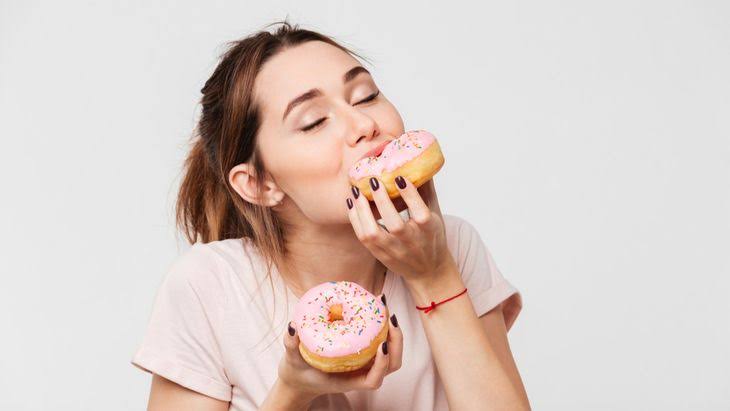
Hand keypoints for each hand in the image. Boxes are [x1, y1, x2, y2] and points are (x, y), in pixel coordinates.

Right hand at [277, 314, 402, 399]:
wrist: (299, 379)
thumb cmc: (298, 373)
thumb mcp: (291, 361)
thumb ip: (290, 345)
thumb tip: (292, 326)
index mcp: (348, 381)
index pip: (373, 380)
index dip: (382, 364)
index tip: (382, 345)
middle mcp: (360, 373)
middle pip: (391, 364)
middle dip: (396, 341)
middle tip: (389, 316)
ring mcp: (364, 363)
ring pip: (390, 352)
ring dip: (392, 331)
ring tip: (383, 306)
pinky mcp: (363, 353)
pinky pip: (379, 340)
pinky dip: (382, 325)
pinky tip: (373, 305)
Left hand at [347, 176, 454, 287]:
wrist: (428, 271)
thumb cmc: (432, 237)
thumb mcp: (436, 214)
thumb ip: (427, 191)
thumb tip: (420, 164)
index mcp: (428, 229)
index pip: (420, 212)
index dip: (410, 195)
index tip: (399, 177)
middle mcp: (411, 241)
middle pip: (395, 224)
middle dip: (382, 201)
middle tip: (374, 180)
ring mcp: (394, 249)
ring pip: (374, 233)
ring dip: (362, 211)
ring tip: (356, 192)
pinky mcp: (380, 254)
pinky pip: (363, 238)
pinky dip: (355, 220)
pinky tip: (352, 204)